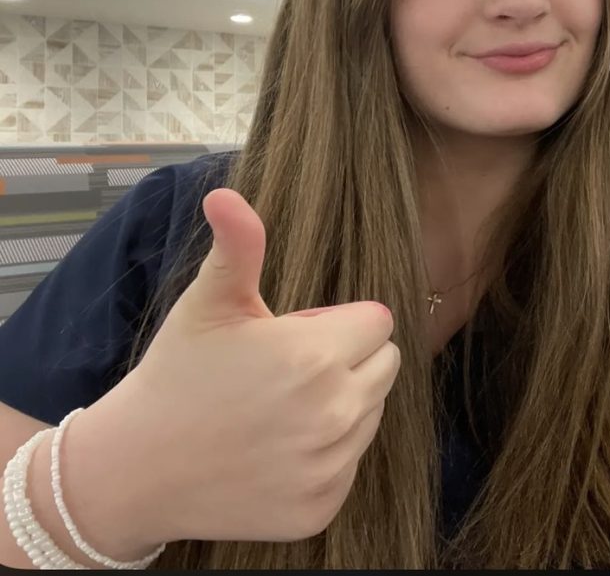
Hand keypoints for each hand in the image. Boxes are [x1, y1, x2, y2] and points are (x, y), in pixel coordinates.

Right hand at [65, 188, 399, 553]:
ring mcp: (329, 465)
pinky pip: (350, 463)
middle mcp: (333, 413)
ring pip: (372, 413)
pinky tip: (276, 450)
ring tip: (279, 409)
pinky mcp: (322, 506)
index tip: (295, 335)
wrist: (133, 471)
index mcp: (316, 355)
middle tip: (287, 371)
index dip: (339, 322)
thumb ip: (237, 247)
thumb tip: (227, 193)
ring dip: (341, 406)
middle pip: (386, 365)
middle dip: (349, 360)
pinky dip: (325, 456)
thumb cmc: (176, 376)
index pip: (380, 321)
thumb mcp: (208, 305)